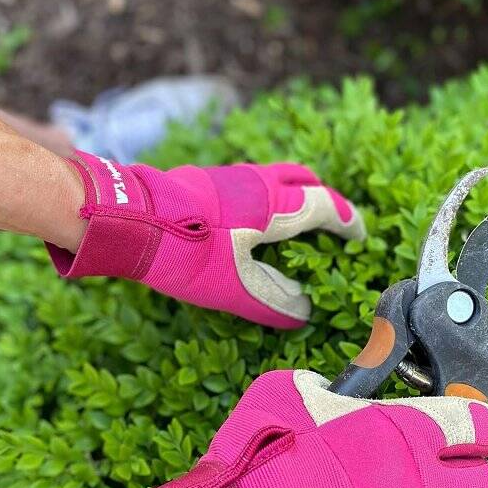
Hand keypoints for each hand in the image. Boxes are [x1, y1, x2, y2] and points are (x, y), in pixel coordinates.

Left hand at [46, 152, 365, 327]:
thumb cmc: (186, 255)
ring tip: (296, 219)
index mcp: (273, 207)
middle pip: (303, 179)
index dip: (346, 221)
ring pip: (275, 176)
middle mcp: (256, 183)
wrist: (128, 220)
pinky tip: (252, 219)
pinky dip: (267, 196)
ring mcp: (229, 176)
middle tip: (333, 220)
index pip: (324, 206)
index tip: (359, 235)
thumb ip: (273, 301)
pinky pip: (251, 182)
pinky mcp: (205, 180)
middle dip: (324, 198)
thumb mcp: (234, 288)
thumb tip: (303, 311)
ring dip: (294, 193)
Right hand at [121, 370, 487, 487]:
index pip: (481, 424)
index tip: (478, 432)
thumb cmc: (265, 455)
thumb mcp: (293, 391)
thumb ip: (331, 387)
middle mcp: (427, 486)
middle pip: (484, 484)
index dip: (483, 426)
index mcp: (410, 431)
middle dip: (469, 475)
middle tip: (446, 473)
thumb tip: (337, 394)